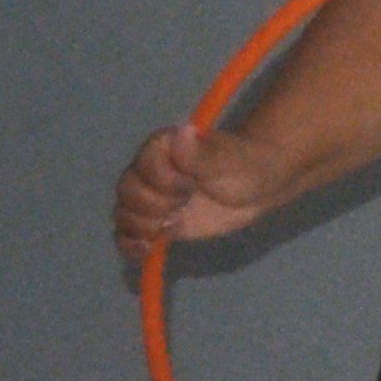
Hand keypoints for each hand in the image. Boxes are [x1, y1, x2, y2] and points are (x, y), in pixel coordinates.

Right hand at [114, 122, 288, 269]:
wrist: (257, 188)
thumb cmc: (243, 165)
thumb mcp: (225, 160)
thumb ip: (199, 152)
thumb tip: (181, 130)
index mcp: (161, 149)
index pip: (142, 166)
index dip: (162, 182)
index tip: (190, 185)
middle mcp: (148, 172)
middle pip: (128, 193)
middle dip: (154, 205)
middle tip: (184, 205)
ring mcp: (150, 199)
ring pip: (124, 214)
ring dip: (143, 226)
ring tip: (172, 225)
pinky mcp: (155, 222)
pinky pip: (128, 234)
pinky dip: (130, 244)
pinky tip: (147, 250)